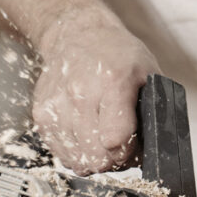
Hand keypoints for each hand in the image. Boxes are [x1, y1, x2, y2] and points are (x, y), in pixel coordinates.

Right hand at [33, 8, 158, 173]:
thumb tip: (155, 148)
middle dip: (114, 161)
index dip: (130, 153)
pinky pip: (62, 154)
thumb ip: (155, 111)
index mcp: (112, 82)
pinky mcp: (41, 115)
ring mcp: (57, 105)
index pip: (116, 140)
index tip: (135, 147)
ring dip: (95, 159)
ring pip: (78, 161)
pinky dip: (77, 153)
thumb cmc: (116, 54)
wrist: (77, 35)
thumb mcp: (149, 73)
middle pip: (97, 158)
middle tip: (121, 148)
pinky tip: (86, 136)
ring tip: (103, 140)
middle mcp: (80, 94)